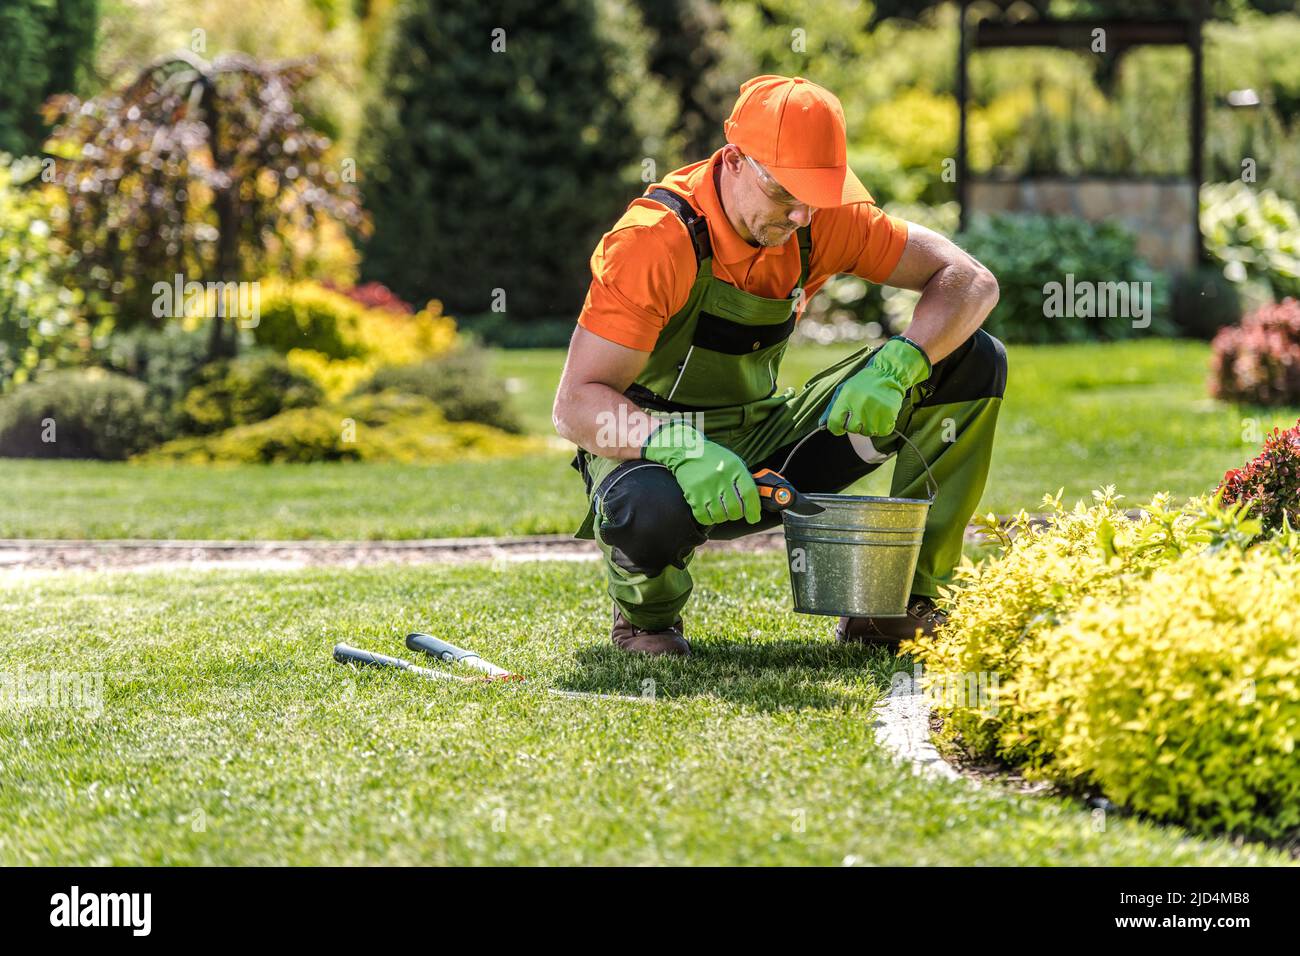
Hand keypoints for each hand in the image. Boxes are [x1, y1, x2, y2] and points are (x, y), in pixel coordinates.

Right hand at [642, 420, 760, 525]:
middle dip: (737, 514)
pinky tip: (710, 512)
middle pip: (734, 509)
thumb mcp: (733, 462)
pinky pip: (704, 517)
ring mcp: (705, 487)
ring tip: (721, 509)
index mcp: (734, 468)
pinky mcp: (692, 495)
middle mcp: (720, 477)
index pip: (749, 494)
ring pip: (720, 516)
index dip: (753, 510)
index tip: (753, 517)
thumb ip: (745, 479)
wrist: (687, 451)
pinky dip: (709, 519)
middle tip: (734, 511)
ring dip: (723, 517)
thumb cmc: (714, 458)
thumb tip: (756, 501)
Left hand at [820, 336, 930, 436]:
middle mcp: (859, 405)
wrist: (888, 373)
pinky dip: (882, 426)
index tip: (841, 424)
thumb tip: (821, 426)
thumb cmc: (863, 383)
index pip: (834, 423)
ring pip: (868, 432)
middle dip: (855, 424)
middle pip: (852, 429)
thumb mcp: (843, 390)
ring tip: (873, 410)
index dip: (836, 427)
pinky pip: (882, 431)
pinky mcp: (888, 415)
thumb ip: (831, 409)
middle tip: (862, 411)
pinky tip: (881, 413)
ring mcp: (874, 411)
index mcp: (846, 397)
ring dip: (870, 425)